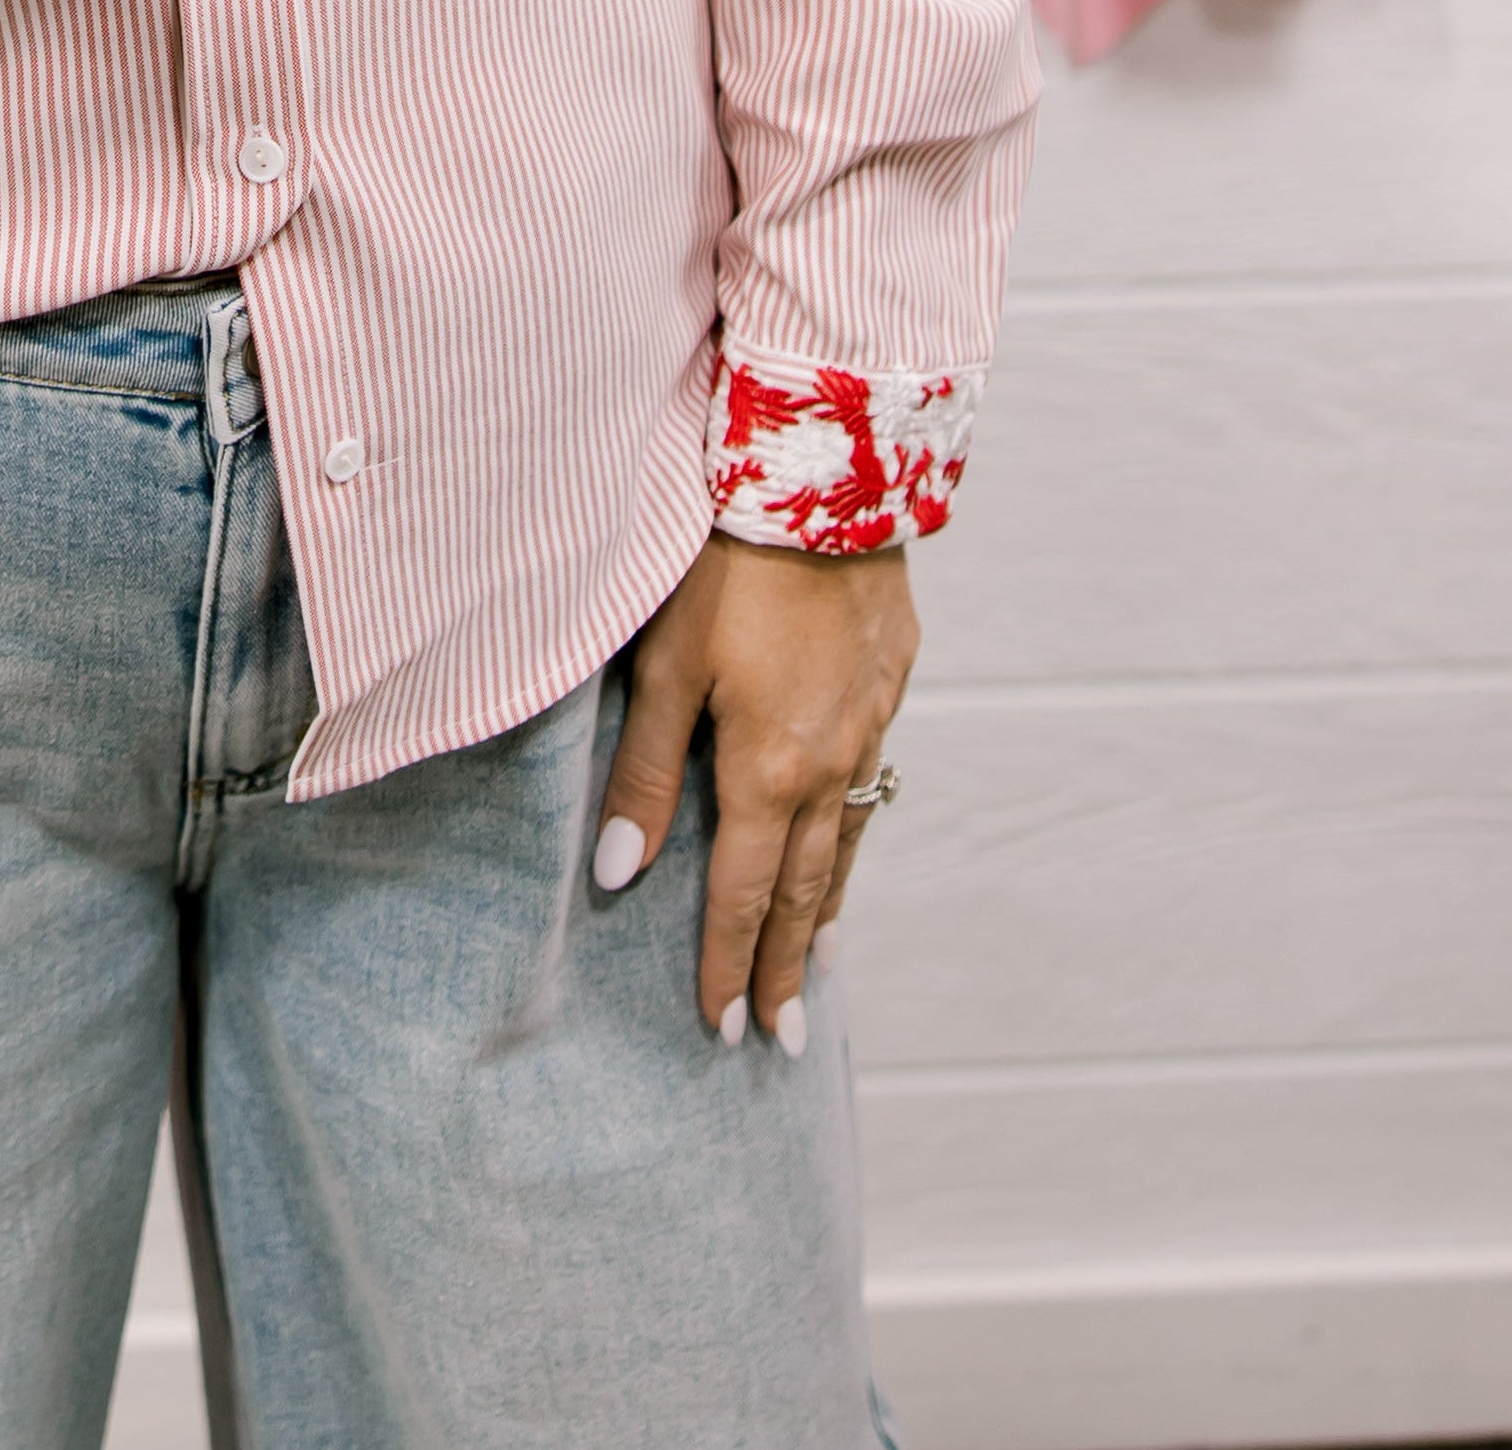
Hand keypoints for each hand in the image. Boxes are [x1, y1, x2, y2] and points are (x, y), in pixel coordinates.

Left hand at [595, 533, 916, 1049]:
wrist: (824, 473)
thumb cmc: (723, 560)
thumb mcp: (665, 662)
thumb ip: (643, 770)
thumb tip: (618, 873)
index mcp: (769, 767)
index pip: (739, 894)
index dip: (725, 965)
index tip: (719, 1029)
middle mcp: (831, 762)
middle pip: (802, 889)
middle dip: (783, 966)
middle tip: (778, 1037)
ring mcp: (871, 723)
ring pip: (847, 844)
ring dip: (824, 912)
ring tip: (813, 969)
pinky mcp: (892, 681)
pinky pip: (872, 785)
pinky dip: (855, 838)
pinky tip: (846, 849)